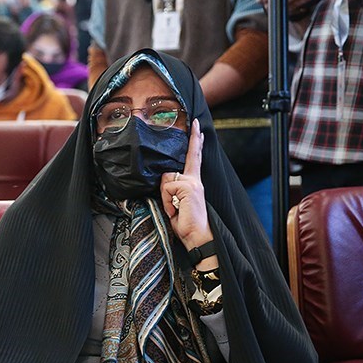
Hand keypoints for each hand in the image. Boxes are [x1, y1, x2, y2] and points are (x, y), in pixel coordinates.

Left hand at [160, 118, 213, 250]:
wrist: (198, 237)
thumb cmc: (186, 223)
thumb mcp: (176, 204)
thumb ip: (171, 190)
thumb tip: (165, 181)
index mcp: (193, 183)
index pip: (194, 158)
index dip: (195, 141)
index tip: (196, 125)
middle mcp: (194, 181)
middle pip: (172, 170)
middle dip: (170, 183)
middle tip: (181, 197)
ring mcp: (192, 183)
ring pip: (165, 181)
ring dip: (165, 198)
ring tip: (175, 210)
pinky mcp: (188, 187)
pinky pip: (166, 189)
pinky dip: (167, 202)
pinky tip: (176, 210)